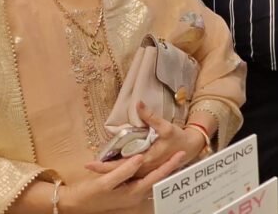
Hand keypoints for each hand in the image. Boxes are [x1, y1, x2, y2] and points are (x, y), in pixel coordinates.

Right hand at [62, 151, 185, 212]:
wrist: (74, 204)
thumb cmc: (88, 194)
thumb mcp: (105, 182)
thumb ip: (124, 170)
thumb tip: (139, 158)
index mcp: (133, 192)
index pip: (156, 176)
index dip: (169, 165)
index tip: (181, 153)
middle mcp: (135, 195)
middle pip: (157, 179)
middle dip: (169, 167)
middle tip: (182, 154)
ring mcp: (130, 194)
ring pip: (151, 179)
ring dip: (162, 170)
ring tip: (174, 158)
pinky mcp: (124, 191)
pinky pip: (142, 180)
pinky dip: (150, 172)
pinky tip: (151, 165)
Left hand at [86, 102, 204, 178]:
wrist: (190, 148)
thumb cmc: (178, 137)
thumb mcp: (166, 126)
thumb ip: (150, 116)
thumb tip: (138, 103)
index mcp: (146, 160)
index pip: (121, 166)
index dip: (105, 166)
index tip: (90, 163)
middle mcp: (144, 168)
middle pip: (120, 172)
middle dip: (103, 169)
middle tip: (87, 166)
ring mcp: (145, 171)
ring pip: (124, 173)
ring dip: (111, 170)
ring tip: (96, 165)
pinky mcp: (147, 169)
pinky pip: (130, 172)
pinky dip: (120, 169)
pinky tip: (112, 166)